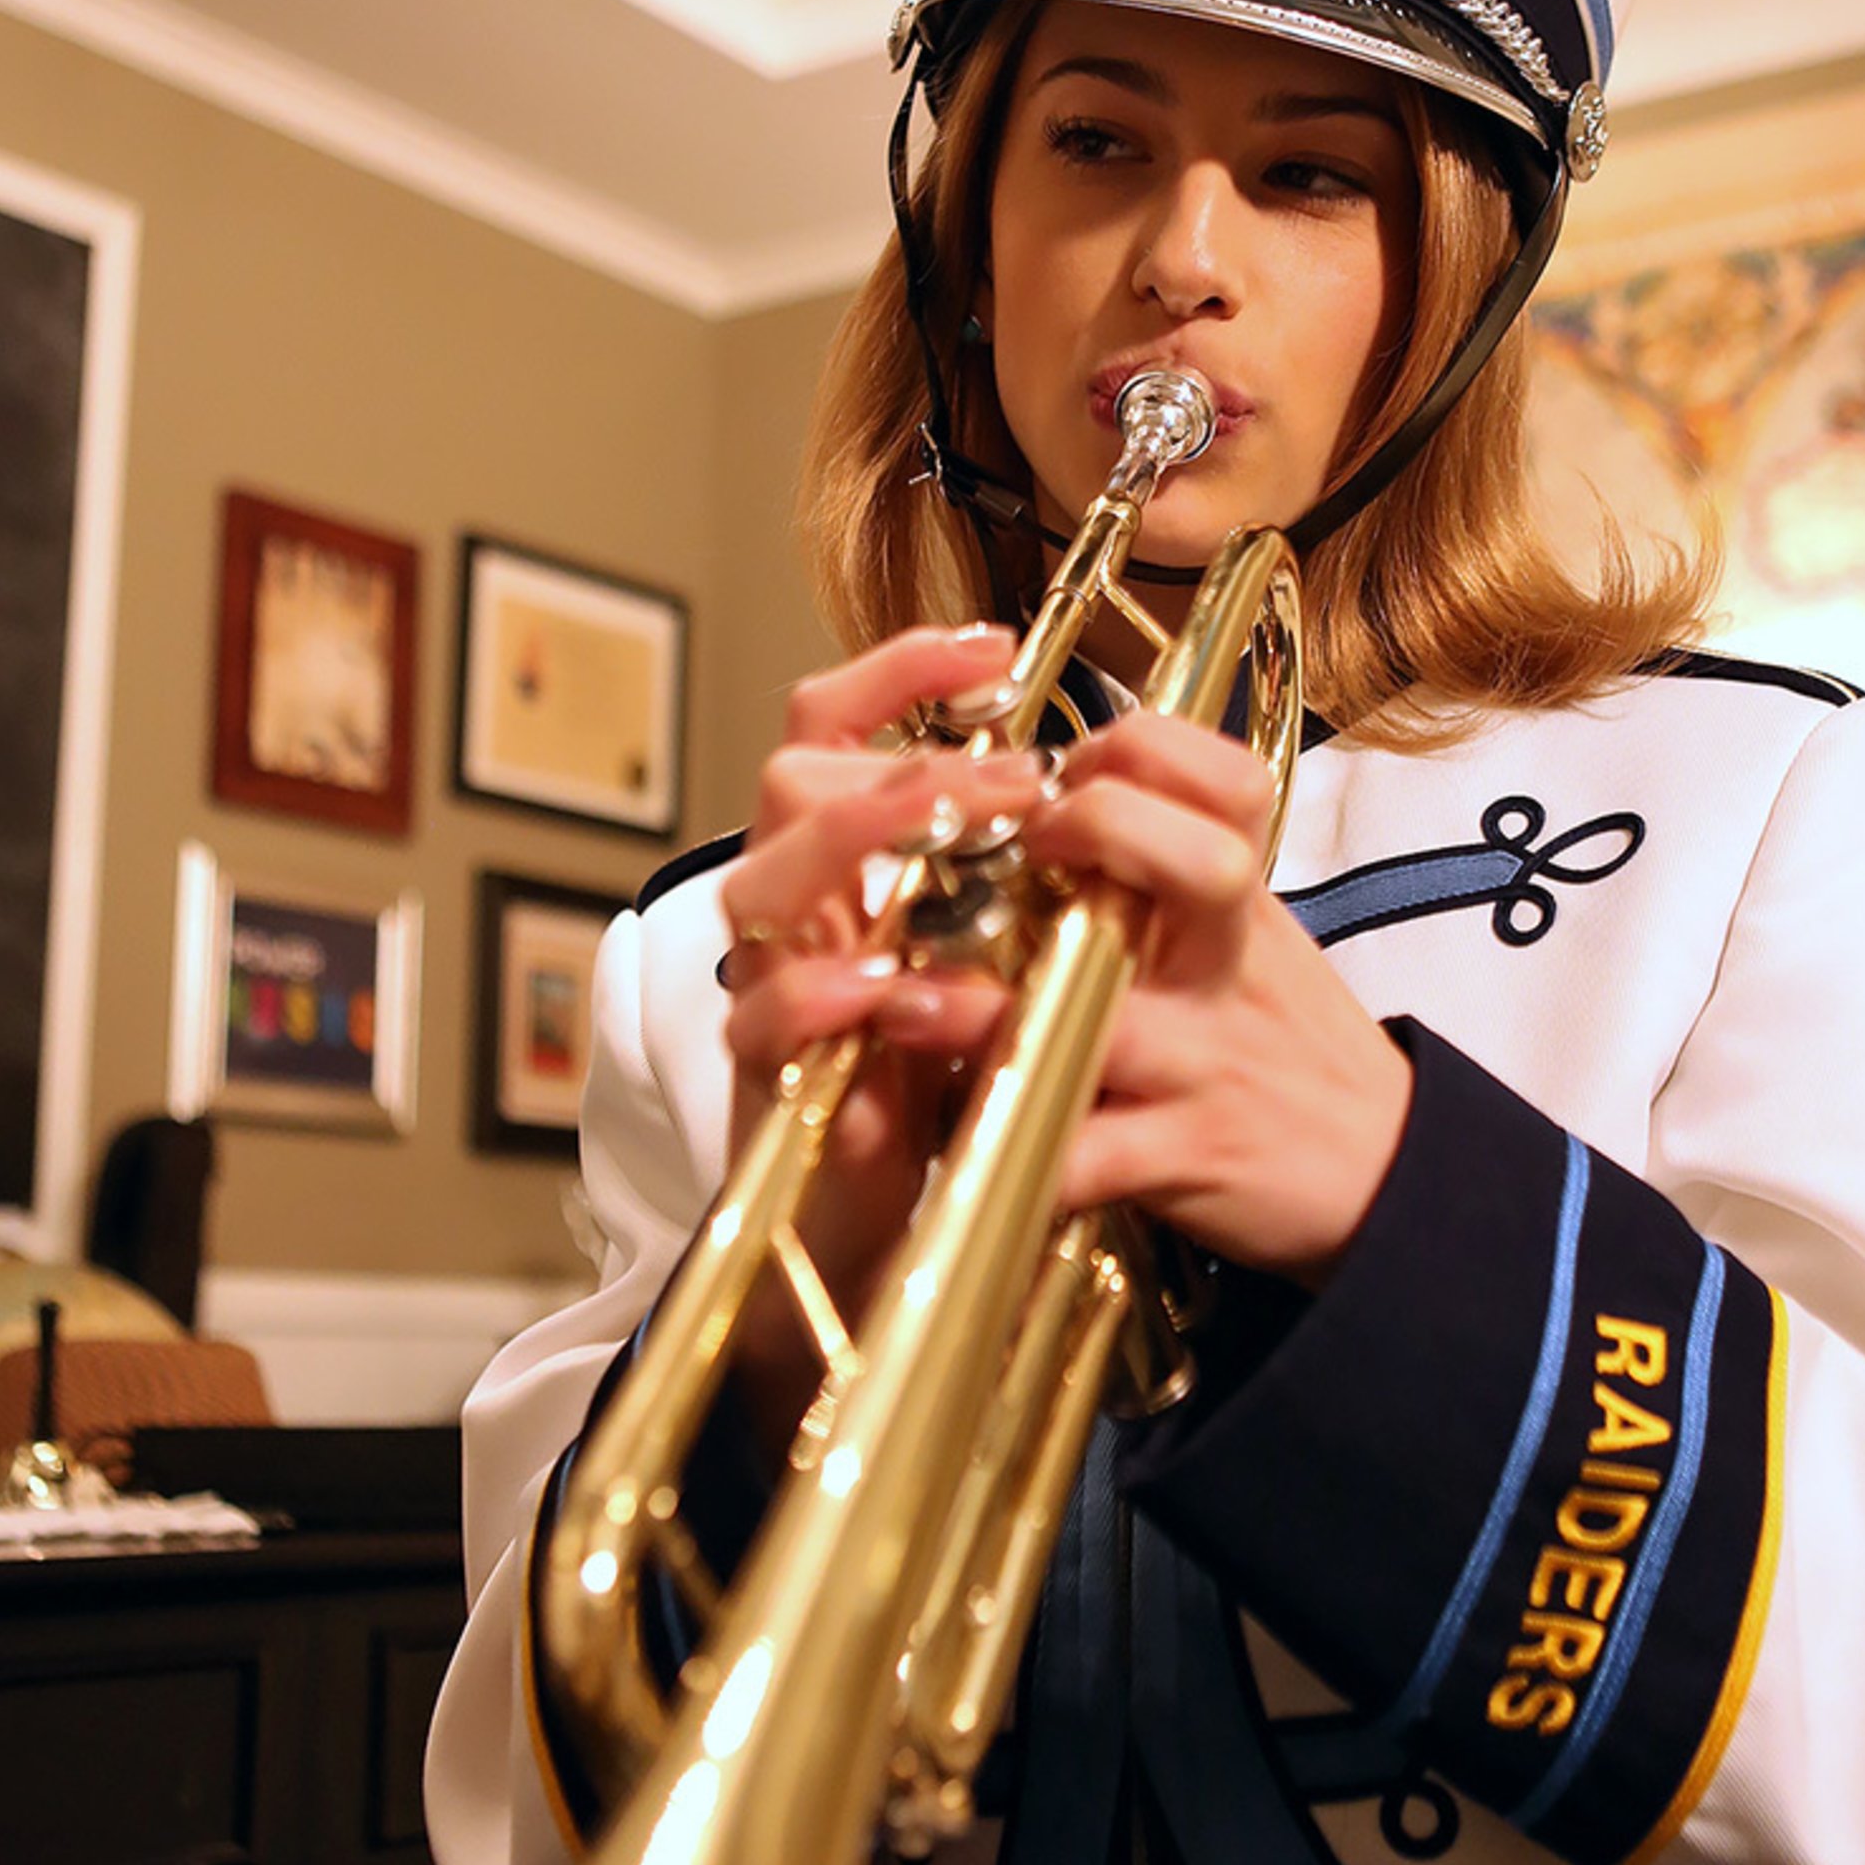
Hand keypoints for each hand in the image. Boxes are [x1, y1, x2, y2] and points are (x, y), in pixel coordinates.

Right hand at [718, 623, 1045, 1386]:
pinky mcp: (761, 1074)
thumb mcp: (1001, 953)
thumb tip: (1103, 779)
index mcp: (855, 852)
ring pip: (764, 873)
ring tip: (972, 842)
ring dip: (868, 847)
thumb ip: (1021, 874)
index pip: (839, 720)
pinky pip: (764, 1011)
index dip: (901, 670)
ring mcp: (768, 977)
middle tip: (1023, 778)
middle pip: (796, 775)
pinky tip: (895, 983)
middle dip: (910, 763)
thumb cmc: (949, 1070)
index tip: (996, 646)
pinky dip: (826, 992)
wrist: (898, 1218)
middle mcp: (800, 898)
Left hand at [869, 709, 1411, 1291]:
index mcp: (1245, 901)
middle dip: (1105, 828)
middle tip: (1023, 840)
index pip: (1225, 782)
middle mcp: (1228, 965)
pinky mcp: (1179, 1159)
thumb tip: (1051, 792)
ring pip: (1104, 1018)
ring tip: (908, 1000)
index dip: (1139, 749)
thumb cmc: (1284, 1039)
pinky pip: (1085, 1155)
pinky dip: (1011, 1146)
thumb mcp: (1250, 934)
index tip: (1067, 766)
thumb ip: (1167, 871)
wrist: (1387, 1175)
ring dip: (992, 1009)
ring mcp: (1203, 1062)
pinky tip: (944, 1134)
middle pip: (1201, 865)